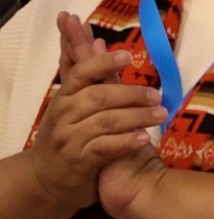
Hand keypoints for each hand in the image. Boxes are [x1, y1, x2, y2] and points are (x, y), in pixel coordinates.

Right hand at [21, 12, 164, 213]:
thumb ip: (87, 74)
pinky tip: (144, 139)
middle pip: (98, 97)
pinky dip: (126, 141)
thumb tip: (97, 40)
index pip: (81, 74)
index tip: (127, 55)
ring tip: (161, 115)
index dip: (103, 63)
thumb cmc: (68, 134)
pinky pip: (105, 148)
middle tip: (157, 96)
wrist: (48, 178)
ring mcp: (69, 139)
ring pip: (105, 122)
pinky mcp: (79, 161)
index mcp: (64, 97)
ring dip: (136, 116)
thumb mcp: (72, 104)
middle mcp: (63, 115)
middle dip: (130, 94)